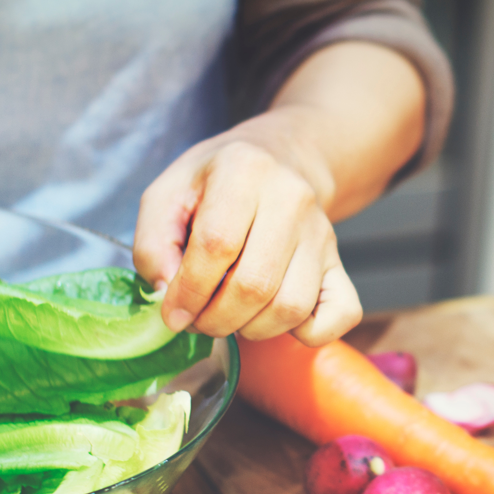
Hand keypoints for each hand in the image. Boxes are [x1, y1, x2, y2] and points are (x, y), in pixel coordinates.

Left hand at [133, 109, 362, 347]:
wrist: (281, 161)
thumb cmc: (217, 182)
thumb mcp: (169, 192)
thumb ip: (153, 242)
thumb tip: (167, 294)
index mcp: (244, 170)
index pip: (217, 245)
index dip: (189, 291)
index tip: (173, 314)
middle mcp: (292, 199)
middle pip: (255, 284)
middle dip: (216, 318)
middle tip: (199, 319)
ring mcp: (322, 235)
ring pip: (292, 306)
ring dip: (252, 328)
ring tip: (231, 317)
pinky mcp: (340, 263)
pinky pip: (340, 315)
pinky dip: (308, 333)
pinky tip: (276, 317)